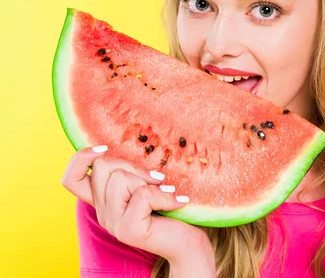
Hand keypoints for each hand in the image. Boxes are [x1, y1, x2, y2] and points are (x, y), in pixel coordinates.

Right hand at [62, 145, 216, 272]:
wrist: (189, 242)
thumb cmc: (171, 210)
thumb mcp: (147, 184)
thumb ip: (132, 172)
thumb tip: (127, 147)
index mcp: (103, 200)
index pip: (70, 178)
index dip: (81, 157)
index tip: (106, 147)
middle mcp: (103, 212)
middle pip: (103, 167)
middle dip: (134, 167)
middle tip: (157, 181)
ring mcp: (113, 223)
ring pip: (120, 178)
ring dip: (150, 183)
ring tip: (166, 195)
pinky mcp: (128, 229)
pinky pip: (143, 194)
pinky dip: (164, 195)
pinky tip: (177, 202)